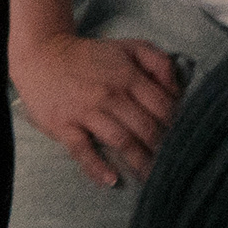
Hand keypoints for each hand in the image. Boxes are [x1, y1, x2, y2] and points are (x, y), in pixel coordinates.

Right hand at [13, 27, 181, 190]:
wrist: (43, 56)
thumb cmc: (91, 56)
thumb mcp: (130, 47)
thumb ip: (159, 63)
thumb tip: (178, 89)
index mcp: (129, 76)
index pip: (162, 106)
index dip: (177, 124)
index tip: (184, 139)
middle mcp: (110, 94)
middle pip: (146, 127)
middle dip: (163, 149)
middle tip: (173, 165)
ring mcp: (86, 111)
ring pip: (121, 141)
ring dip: (139, 162)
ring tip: (152, 179)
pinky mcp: (64, 126)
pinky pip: (82, 151)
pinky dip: (97, 167)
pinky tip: (112, 180)